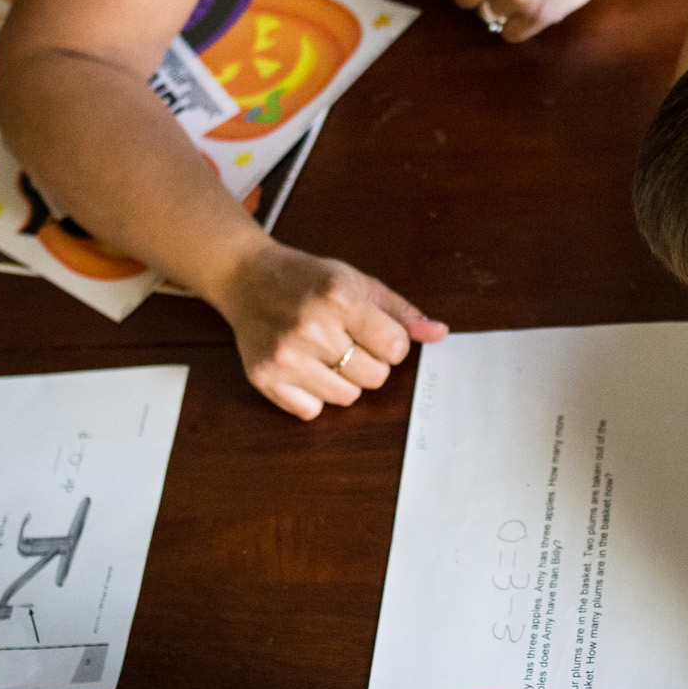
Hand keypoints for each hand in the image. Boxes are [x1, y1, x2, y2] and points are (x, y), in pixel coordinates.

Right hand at [206, 241, 447, 419]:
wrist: (247, 277)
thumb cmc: (308, 279)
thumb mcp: (358, 282)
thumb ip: (400, 312)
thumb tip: (440, 333)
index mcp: (339, 297)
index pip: (394, 348)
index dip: (390, 344)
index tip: (375, 333)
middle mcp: (311, 327)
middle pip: (374, 377)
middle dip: (369, 363)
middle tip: (346, 341)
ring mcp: (285, 355)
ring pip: (346, 397)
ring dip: (343, 380)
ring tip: (324, 352)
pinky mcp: (264, 377)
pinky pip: (311, 410)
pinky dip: (313, 395)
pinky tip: (302, 365)